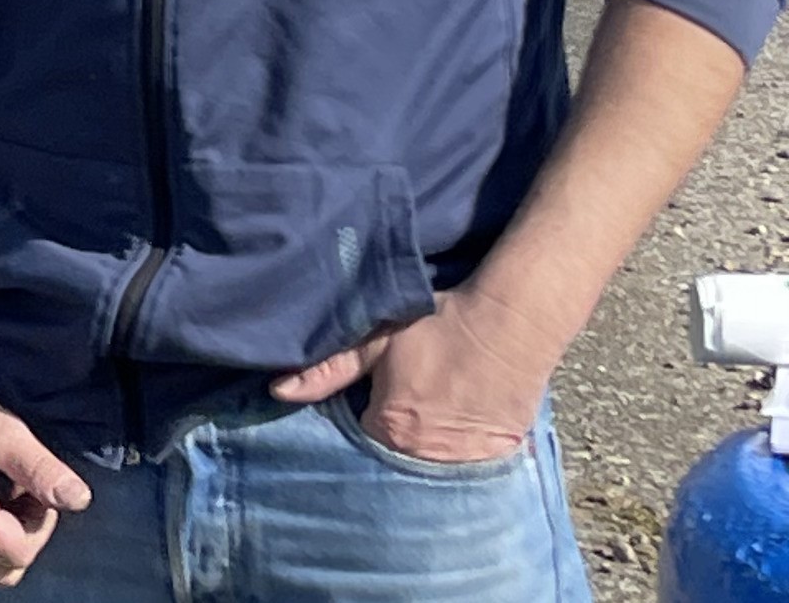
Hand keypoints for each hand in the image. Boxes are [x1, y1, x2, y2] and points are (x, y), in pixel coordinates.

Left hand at [271, 286, 549, 463]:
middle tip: (401, 399)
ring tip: (430, 409)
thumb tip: (279, 392)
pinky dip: (458, 450)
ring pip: (428, 463)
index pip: (355, 438)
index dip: (355, 415)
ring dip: (424, 445)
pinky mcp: (497, 458)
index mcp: (389, 428)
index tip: (364, 396)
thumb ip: (328, 369)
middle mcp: (423, 456)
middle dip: (388, 435)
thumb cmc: (438, 325)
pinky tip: (459, 419)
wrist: (510, 323)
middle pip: (392, 456)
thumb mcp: (377, 339)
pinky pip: (466, 466)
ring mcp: (463, 462)